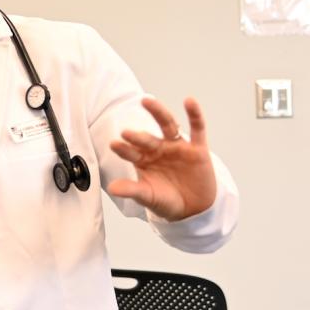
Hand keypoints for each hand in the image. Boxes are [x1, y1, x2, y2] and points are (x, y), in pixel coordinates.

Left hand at [107, 97, 216, 221]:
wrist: (193, 208)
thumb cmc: (166, 200)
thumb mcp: (148, 197)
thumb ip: (132, 190)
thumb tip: (111, 189)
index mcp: (144, 160)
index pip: (132, 152)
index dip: (124, 149)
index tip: (114, 145)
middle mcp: (159, 149)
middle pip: (147, 138)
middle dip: (138, 136)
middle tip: (126, 133)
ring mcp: (177, 146)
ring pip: (168, 125)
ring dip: (158, 112)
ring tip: (147, 101)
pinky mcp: (197, 148)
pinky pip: (197, 128)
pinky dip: (194, 114)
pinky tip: (189, 101)